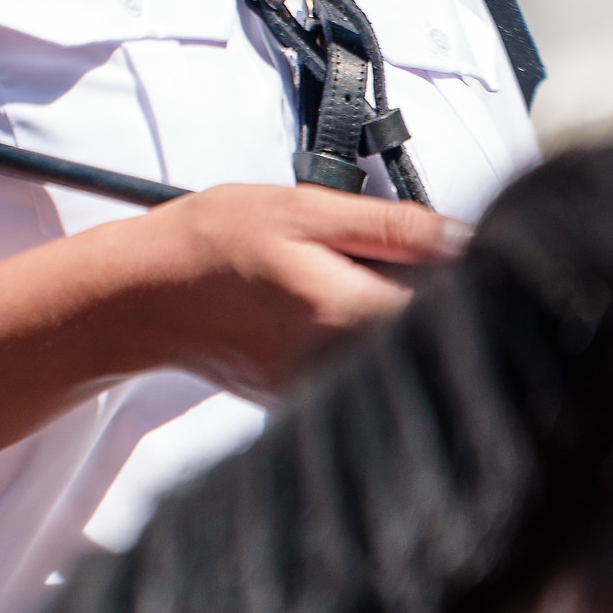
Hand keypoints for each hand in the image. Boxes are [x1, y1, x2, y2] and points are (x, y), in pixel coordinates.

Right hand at [94, 180, 469, 400]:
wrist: (146, 292)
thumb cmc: (216, 243)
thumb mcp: (305, 210)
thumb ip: (392, 227)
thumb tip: (466, 239)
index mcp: (347, 314)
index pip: (452, 311)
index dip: (465, 281)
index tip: (456, 256)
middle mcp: (340, 368)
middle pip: (426, 339)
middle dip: (430, 300)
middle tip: (392, 260)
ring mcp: (321, 393)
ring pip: (392, 359)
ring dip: (392, 320)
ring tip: (351, 281)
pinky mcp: (304, 402)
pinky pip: (358, 372)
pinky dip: (360, 341)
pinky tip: (328, 309)